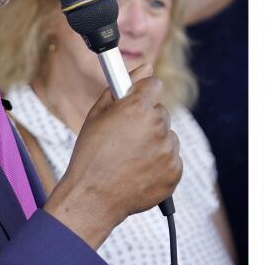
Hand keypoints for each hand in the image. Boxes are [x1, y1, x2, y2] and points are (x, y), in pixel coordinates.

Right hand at [44, 64, 181, 247]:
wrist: (92, 198)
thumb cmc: (90, 155)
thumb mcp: (97, 115)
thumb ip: (123, 86)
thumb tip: (146, 66)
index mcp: (138, 108)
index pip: (154, 85)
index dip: (142, 93)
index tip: (135, 102)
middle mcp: (157, 127)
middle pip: (160, 112)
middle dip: (146, 120)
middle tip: (125, 138)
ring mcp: (168, 151)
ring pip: (168, 136)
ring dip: (155, 142)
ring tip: (130, 158)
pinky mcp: (174, 172)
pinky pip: (172, 159)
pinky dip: (160, 163)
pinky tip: (139, 171)